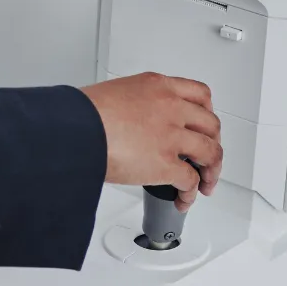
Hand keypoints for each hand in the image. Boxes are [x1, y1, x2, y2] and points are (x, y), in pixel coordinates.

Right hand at [81, 72, 221, 211]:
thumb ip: (136, 104)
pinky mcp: (165, 163)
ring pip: (210, 152)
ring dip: (211, 170)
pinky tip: (184, 199)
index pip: (199, 94)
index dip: (207, 113)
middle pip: (211, 124)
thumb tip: (134, 122)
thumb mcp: (116, 94)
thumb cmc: (81, 114)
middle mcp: (171, 107)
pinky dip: (191, 193)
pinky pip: (190, 180)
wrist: (73, 129)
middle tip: (209, 157)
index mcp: (158, 86)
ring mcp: (171, 134)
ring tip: (206, 183)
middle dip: (214, 144)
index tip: (205, 125)